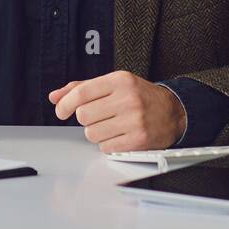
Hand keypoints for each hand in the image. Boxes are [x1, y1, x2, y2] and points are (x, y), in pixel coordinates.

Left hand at [49, 70, 184, 151]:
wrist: (173, 112)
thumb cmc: (140, 97)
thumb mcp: (114, 84)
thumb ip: (83, 88)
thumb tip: (55, 96)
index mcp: (119, 80)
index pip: (81, 93)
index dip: (65, 104)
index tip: (61, 111)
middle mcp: (127, 98)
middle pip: (83, 115)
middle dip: (86, 119)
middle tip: (99, 116)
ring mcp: (134, 120)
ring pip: (92, 133)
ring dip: (96, 133)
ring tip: (111, 125)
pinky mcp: (138, 140)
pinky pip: (106, 147)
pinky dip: (108, 144)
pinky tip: (119, 135)